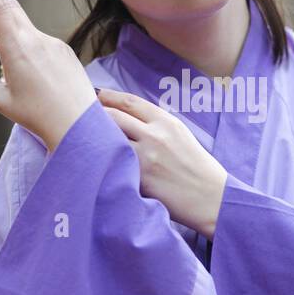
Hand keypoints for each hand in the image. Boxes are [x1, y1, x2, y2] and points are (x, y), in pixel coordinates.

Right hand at [0, 0, 96, 152]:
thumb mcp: (1, 100)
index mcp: (16, 48)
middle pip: (12, 9)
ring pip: (25, 28)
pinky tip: (23, 65)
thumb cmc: (37, 115)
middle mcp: (36, 40)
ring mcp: (54, 44)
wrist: (77, 123)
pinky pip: (41, 41)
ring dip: (6, 32)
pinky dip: (26, 44)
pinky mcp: (65, 52)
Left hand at [96, 88, 228, 239]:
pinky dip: (101, 161)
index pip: (129, 102)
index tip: (95, 96)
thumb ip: (158, 126)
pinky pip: (113, 164)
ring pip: (109, 139)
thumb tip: (129, 120)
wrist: (212, 198)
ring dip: (94, 138)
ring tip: (83, 140)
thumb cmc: (198, 169)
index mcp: (167, 122)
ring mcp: (146, 157)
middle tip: (80, 117)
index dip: (108, 96)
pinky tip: (92, 163)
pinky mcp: (140, 178)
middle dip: (94, 114)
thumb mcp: (182, 136)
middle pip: (113, 116)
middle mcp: (155, 135)